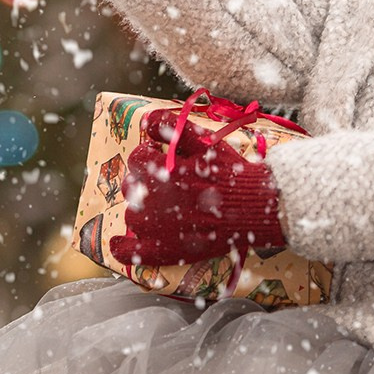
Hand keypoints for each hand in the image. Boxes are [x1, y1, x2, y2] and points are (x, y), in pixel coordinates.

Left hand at [110, 108, 287, 267]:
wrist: (254, 207)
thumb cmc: (230, 173)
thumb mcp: (202, 140)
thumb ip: (170, 126)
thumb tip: (145, 121)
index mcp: (159, 170)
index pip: (137, 159)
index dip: (147, 158)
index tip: (159, 161)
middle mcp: (152, 197)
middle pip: (132, 187)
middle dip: (143, 184)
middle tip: (163, 187)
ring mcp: (156, 227)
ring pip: (132, 216)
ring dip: (140, 212)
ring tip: (160, 212)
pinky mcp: (165, 250)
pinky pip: (132, 252)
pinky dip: (122, 249)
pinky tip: (119, 245)